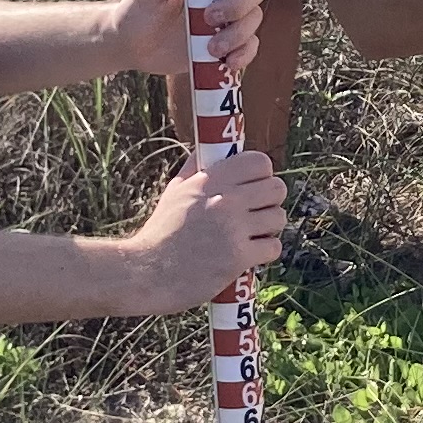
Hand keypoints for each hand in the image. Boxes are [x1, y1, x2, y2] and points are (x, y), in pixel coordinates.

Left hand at [108, 0, 261, 85]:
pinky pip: (249, 47)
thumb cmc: (140, 10)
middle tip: (210, 17)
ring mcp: (229, 19)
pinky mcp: (229, 44)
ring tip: (211, 48)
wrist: (133, 46)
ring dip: (238, 34)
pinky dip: (243, 54)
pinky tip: (226, 62)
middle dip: (239, 4)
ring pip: (253, 19)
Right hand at [128, 143, 286, 308]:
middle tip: (255, 215)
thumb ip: (196, 169)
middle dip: (270, 202)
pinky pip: (273, 246)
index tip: (253, 188)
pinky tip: (248, 256)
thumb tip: (212, 149)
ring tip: (250, 237)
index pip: (260, 162)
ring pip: (278, 217)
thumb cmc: (161, 234)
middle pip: (277, 188)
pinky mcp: (238, 256)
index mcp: (209, 180)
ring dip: (268, 229)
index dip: (262, 176)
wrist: (145, 273)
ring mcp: (233, 227)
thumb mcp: (175, 192)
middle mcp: (224, 199)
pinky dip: (264, 253)